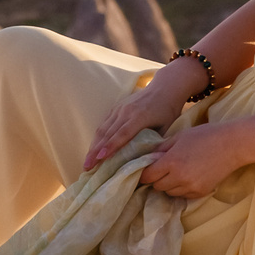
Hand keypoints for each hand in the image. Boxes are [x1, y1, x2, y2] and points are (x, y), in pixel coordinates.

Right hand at [82, 58, 202, 169]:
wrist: (164, 88)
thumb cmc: (168, 110)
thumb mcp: (166, 127)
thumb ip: (155, 143)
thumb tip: (147, 162)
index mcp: (140, 116)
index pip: (122, 134)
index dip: (111, 146)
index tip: (100, 158)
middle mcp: (126, 111)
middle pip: (108, 133)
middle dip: (95, 151)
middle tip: (87, 167)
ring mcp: (119, 108)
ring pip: (102, 129)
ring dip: (93, 145)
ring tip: (87, 161)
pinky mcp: (116, 107)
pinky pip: (104, 123)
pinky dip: (98, 137)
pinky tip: (93, 148)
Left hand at [139, 123, 245, 199]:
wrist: (232, 145)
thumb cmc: (205, 135)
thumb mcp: (180, 136)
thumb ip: (161, 148)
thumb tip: (148, 158)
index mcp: (171, 162)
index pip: (148, 176)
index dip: (145, 173)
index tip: (146, 169)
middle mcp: (179, 178)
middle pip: (157, 186)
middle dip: (156, 178)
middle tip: (162, 169)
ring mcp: (191, 187)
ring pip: (169, 192)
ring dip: (169, 184)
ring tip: (177, 172)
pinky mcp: (200, 193)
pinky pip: (183, 195)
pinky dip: (181, 189)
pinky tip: (188, 176)